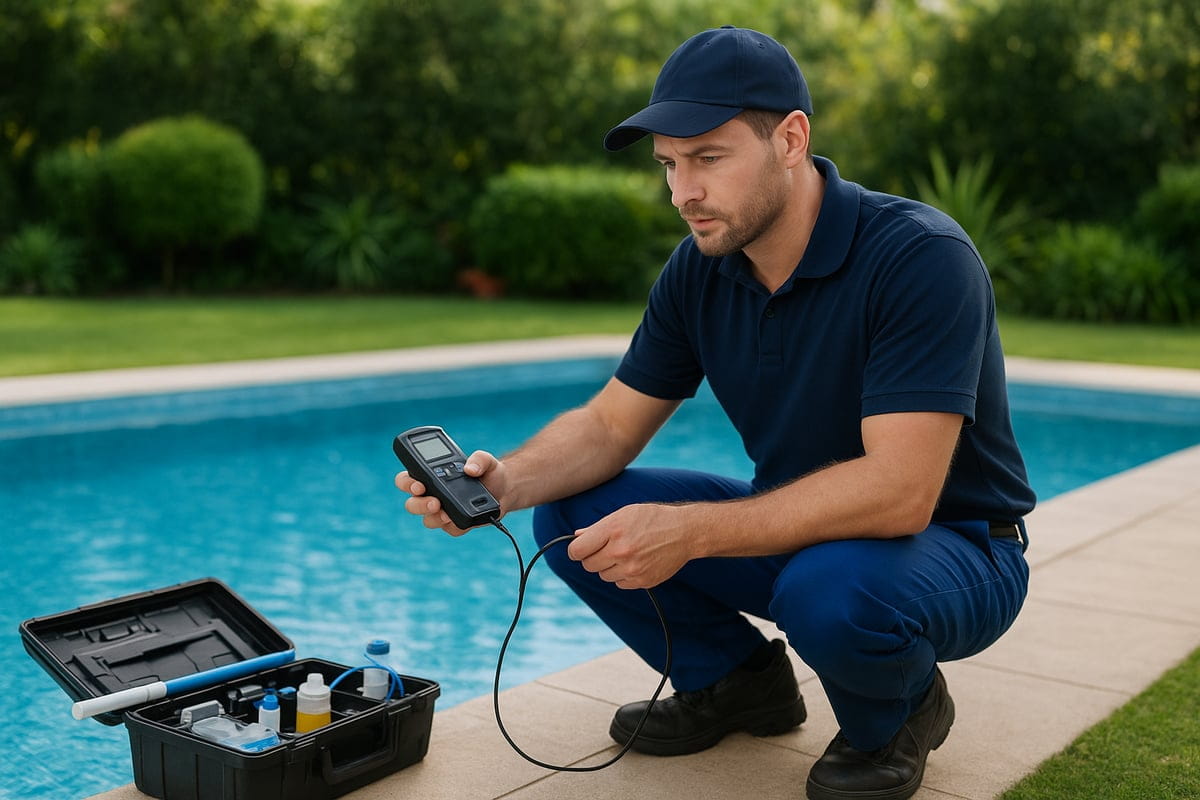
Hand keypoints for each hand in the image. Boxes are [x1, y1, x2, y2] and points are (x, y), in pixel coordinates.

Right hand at [395, 450, 505, 535]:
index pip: (406, 480)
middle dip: (419, 505)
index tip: (419, 485)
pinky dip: (455, 525)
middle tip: (435, 503)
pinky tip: (460, 519)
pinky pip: (450, 529)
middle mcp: (432, 495)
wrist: (506, 489)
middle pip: (412, 504)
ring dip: (435, 518)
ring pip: (428, 520)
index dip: (406, 484)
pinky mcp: (456, 524)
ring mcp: (442, 512)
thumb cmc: (489, 472)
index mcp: (431, 476)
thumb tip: (470, 469)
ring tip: (447, 514)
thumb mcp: (486, 460)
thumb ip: (478, 459)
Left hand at [567, 503, 693, 589]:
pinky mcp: (642, 581)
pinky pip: (620, 584)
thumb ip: (598, 527)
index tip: (580, 549)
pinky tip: (636, 562)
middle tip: (606, 549)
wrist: (684, 532)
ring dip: (609, 567)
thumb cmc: (653, 519)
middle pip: (588, 565)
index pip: (577, 550)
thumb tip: (577, 536)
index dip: (576, 550)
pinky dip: (623, 576)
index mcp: (613, 530)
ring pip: (603, 576)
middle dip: (592, 558)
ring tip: (625, 553)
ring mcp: (632, 568)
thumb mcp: (624, 513)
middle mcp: (620, 551)